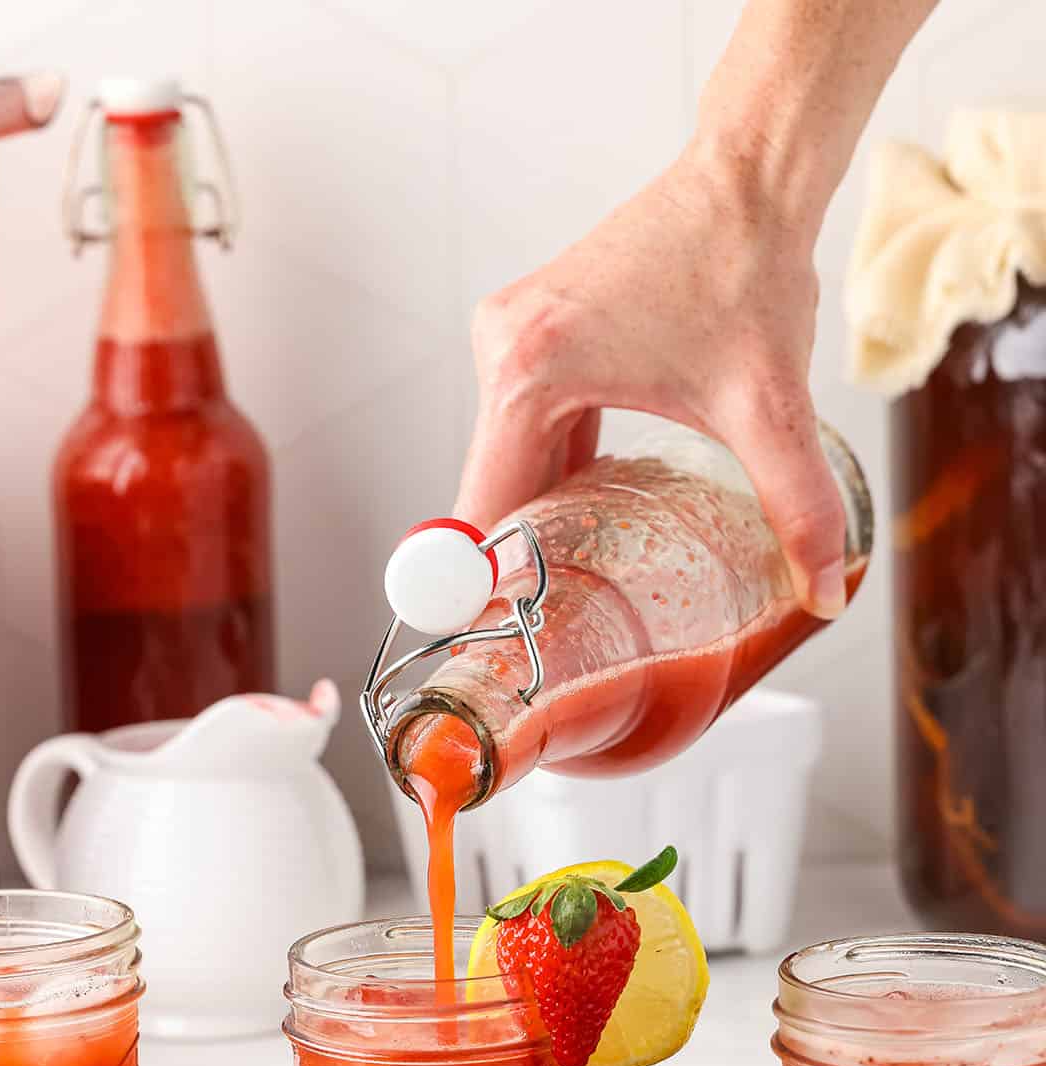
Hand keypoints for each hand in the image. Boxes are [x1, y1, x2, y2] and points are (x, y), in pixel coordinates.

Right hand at [453, 146, 846, 617]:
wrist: (747, 179)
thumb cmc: (745, 270)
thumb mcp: (770, 406)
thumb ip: (798, 506)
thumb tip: (825, 592)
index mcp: (530, 373)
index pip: (486, 509)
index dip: (488, 583)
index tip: (497, 640)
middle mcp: (501, 350)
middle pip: (495, 489)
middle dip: (524, 557)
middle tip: (555, 629)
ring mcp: (510, 337)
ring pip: (511, 459)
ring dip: (542, 512)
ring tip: (572, 582)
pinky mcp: (532, 332)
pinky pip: (529, 424)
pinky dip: (555, 468)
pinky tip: (589, 508)